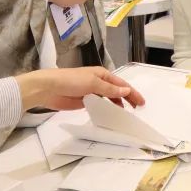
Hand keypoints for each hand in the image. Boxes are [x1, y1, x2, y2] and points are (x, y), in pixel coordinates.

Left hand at [15, 66, 145, 110]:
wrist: (48, 88)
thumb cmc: (71, 81)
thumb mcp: (92, 83)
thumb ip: (110, 89)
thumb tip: (127, 90)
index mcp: (103, 74)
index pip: (122, 84)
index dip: (132, 93)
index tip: (141, 102)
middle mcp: (99, 82)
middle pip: (117, 91)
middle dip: (128, 98)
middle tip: (137, 109)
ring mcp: (92, 92)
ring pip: (109, 98)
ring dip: (117, 104)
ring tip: (126, 114)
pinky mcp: (84, 101)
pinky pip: (99, 105)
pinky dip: (106, 109)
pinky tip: (110, 116)